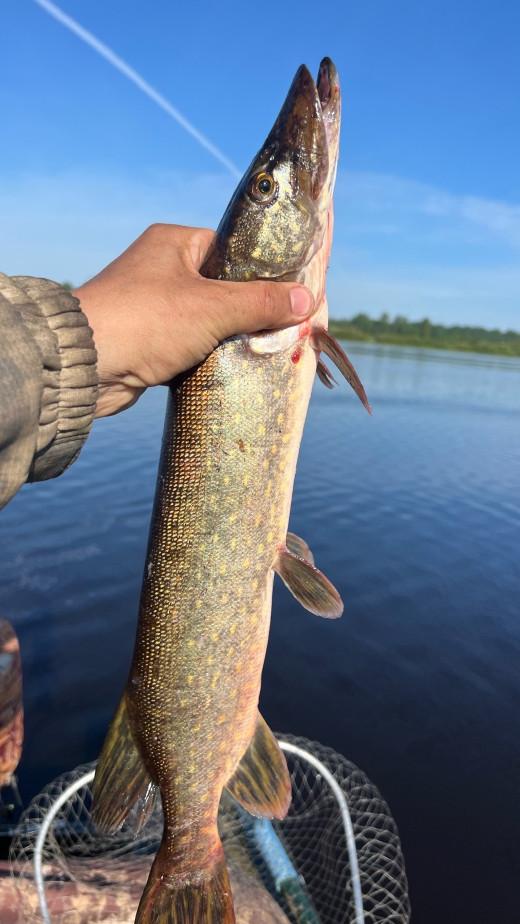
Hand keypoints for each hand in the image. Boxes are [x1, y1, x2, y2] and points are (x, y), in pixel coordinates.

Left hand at [74, 224, 314, 417]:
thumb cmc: (146, 320)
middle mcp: (161, 268)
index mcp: (175, 243)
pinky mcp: (148, 340)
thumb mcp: (212, 308)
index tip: (290, 295)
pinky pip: (190, 343)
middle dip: (249, 311)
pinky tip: (232, 367)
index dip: (262, 272)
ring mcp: (152, 305)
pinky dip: (209, 355)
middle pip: (223, 288)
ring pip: (208, 319)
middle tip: (281, 328)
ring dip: (230, 337)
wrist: (83, 365)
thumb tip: (308, 299)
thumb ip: (261, 303)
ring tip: (263, 350)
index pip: (232, 250)